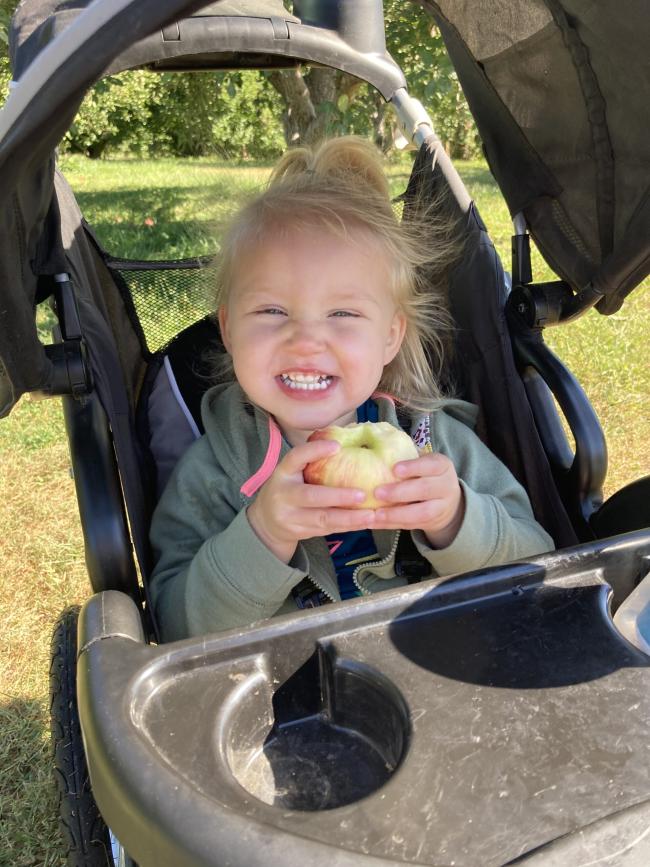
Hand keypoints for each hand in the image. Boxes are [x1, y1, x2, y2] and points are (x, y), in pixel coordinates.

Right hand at [247, 439, 375, 562]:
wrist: (266, 522)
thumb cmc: (287, 488)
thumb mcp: (291, 471)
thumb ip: (311, 460)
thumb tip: (346, 440)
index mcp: (282, 473)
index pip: (295, 457)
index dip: (314, 450)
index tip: (337, 445)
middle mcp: (284, 494)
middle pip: (311, 496)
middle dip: (338, 496)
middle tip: (363, 494)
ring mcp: (290, 516)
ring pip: (322, 518)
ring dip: (348, 518)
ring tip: (370, 515)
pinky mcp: (300, 531)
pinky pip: (327, 529)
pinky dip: (347, 527)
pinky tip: (364, 523)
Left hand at [372, 453, 464, 548]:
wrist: (447, 499)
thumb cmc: (425, 474)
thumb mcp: (422, 462)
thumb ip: (404, 457)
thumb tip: (373, 451)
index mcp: (442, 465)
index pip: (431, 465)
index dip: (413, 467)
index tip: (394, 469)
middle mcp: (446, 486)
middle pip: (425, 489)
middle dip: (400, 492)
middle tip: (378, 492)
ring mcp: (441, 507)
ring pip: (422, 513)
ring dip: (397, 514)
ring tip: (376, 514)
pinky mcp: (432, 522)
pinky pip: (412, 525)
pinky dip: (392, 524)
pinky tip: (375, 522)